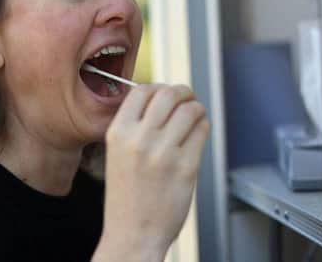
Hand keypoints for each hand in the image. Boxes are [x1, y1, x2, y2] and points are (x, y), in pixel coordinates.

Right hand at [93, 84, 209, 261]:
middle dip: (183, 92)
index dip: (159, 88)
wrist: (133, 234)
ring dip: (196, 109)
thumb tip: (162, 97)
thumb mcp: (118, 152)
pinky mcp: (186, 166)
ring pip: (190, 110)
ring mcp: (163, 152)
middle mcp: (139, 139)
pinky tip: (197, 134)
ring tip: (194, 117)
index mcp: (118, 132)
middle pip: (169, 94)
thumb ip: (135, 125)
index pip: (143, 90)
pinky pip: (202, 131)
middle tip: (187, 99)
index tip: (166, 94)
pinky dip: (203, 127)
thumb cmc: (127, 195)